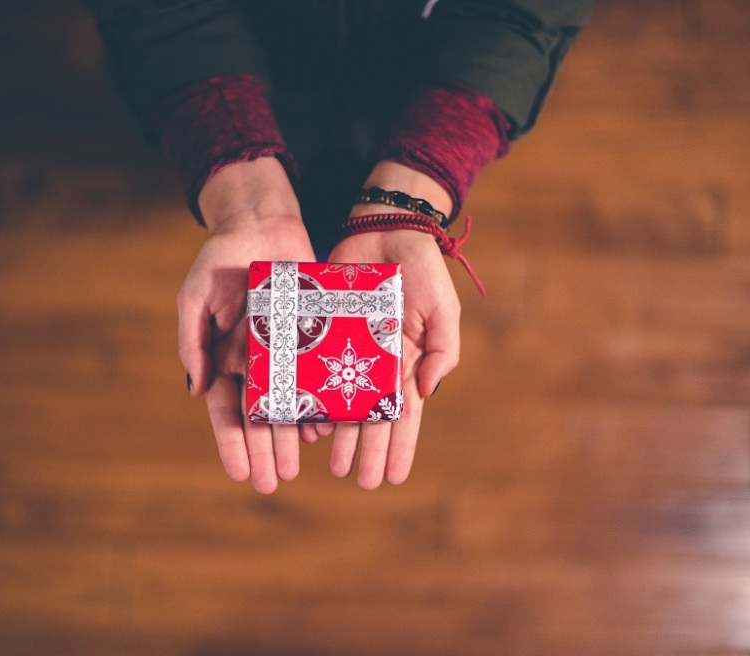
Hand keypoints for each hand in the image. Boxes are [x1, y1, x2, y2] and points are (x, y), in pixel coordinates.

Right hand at [177, 157, 314, 493]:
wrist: (262, 224)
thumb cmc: (221, 258)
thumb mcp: (197, 296)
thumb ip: (193, 341)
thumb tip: (197, 390)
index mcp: (225, 358)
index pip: (227, 410)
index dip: (232, 443)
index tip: (240, 473)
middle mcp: (256, 362)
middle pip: (260, 417)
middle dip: (264, 451)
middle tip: (273, 482)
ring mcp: (286, 352)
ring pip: (289, 404)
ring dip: (291, 437)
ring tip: (296, 466)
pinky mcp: (313, 337)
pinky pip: (318, 377)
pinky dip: (320, 403)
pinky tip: (325, 428)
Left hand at [321, 161, 460, 487]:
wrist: (383, 228)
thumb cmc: (420, 269)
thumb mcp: (442, 308)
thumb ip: (442, 349)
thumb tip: (426, 392)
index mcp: (407, 363)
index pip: (405, 415)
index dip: (401, 447)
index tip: (395, 478)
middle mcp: (376, 364)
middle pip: (371, 417)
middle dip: (368, 451)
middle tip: (360, 481)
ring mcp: (348, 350)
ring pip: (342, 402)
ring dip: (339, 435)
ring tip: (332, 464)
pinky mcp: (321, 333)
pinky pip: (314, 371)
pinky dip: (312, 397)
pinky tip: (307, 423)